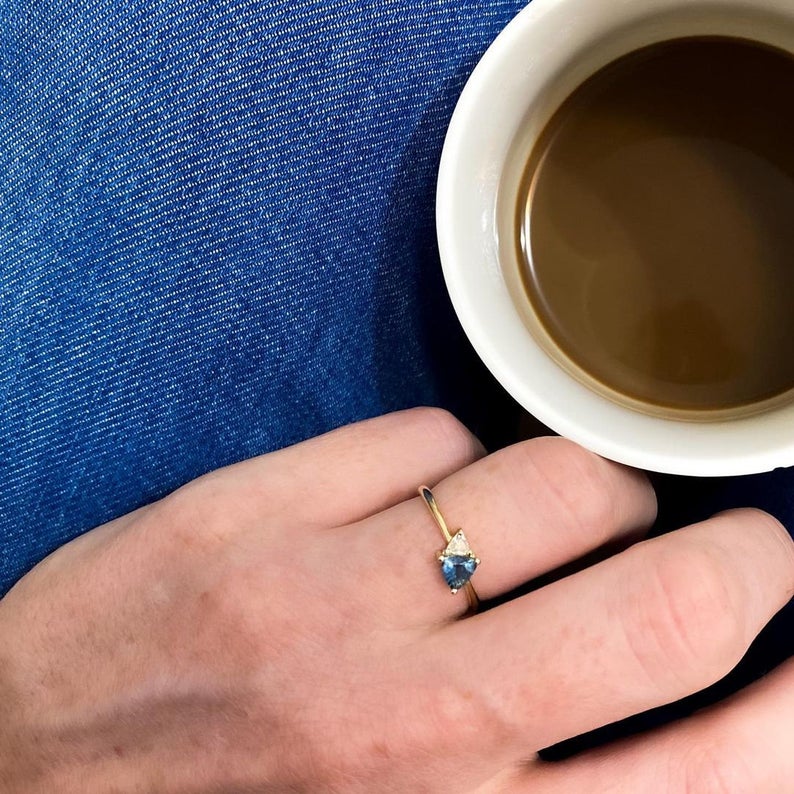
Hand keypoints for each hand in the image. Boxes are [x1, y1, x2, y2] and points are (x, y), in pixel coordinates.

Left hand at [1, 408, 791, 792]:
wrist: (25, 781)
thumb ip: (540, 785)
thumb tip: (654, 713)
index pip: (711, 782)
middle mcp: (414, 723)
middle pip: (663, 601)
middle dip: (746, 557)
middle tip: (743, 548)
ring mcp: (327, 600)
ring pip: (554, 480)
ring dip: (595, 486)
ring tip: (568, 512)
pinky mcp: (253, 513)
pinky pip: (422, 436)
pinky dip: (453, 454)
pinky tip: (423, 493)